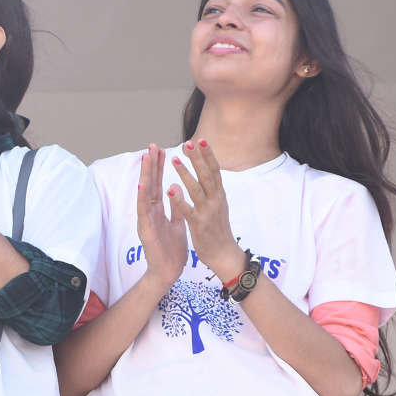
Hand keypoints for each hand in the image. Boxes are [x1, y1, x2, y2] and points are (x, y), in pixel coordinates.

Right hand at [137, 144, 188, 291]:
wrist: (167, 272)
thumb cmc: (171, 250)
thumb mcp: (177, 224)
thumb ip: (175, 207)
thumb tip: (176, 189)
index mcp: (158, 210)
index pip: (158, 184)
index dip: (160, 167)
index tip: (162, 150)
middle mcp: (150, 212)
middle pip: (150, 184)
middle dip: (151, 165)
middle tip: (152, 145)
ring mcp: (146, 221)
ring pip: (144, 194)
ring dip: (144, 175)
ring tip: (145, 158)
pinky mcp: (146, 231)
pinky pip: (144, 212)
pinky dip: (142, 198)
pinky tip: (142, 185)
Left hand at [169, 139, 245, 282]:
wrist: (224, 255)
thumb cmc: (218, 232)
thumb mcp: (218, 207)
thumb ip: (213, 192)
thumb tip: (210, 176)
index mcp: (219, 196)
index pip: (214, 171)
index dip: (208, 155)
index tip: (201, 139)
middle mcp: (215, 201)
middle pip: (207, 175)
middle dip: (198, 158)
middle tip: (188, 142)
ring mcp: (207, 212)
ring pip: (196, 189)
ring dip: (185, 173)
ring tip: (174, 160)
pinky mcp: (199, 225)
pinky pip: (188, 210)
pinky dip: (179, 199)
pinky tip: (170, 189)